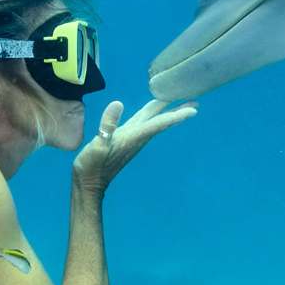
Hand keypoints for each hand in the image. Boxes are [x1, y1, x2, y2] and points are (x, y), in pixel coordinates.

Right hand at [72, 99, 197, 194]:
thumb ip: (107, 127)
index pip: (159, 123)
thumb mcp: (97, 147)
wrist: (88, 183)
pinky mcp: (125, 138)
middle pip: (161, 120)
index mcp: (132, 137)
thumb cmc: (91, 167)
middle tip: (196, 100)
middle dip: (177, 110)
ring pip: (154, 120)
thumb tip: (118, 104)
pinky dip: (153, 114)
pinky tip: (154, 110)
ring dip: (168, 111)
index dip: (176, 115)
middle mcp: (136, 137)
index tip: (194, 110)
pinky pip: (144, 122)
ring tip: (181, 101)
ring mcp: (132, 138)